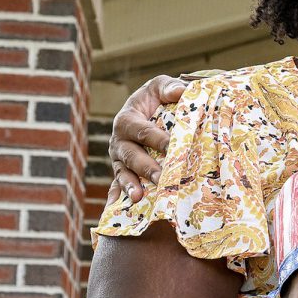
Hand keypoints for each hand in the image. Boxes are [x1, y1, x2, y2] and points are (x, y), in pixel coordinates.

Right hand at [108, 74, 183, 202]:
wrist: (149, 111)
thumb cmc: (157, 98)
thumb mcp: (160, 87)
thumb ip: (168, 87)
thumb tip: (181, 90)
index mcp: (127, 120)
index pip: (142, 130)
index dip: (157, 138)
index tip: (173, 146)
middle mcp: (119, 141)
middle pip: (131, 156)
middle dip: (147, 168)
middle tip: (162, 178)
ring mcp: (119, 159)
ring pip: (123, 173)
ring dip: (132, 185)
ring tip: (140, 197)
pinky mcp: (123, 172)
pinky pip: (117, 186)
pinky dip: (117, 198)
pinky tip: (116, 211)